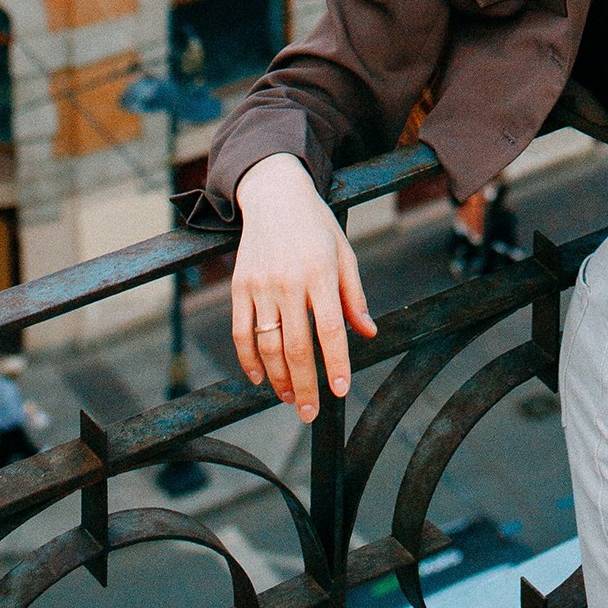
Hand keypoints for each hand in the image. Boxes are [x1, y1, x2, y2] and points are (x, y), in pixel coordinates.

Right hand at [230, 154, 375, 420]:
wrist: (274, 194)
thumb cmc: (316, 226)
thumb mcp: (343, 252)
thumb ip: (354, 296)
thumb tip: (368, 333)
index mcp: (320, 271)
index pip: (330, 329)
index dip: (336, 363)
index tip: (341, 391)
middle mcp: (289, 281)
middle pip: (296, 346)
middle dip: (305, 386)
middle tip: (311, 413)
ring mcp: (260, 285)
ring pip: (268, 346)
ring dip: (279, 380)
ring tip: (291, 398)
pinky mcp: (239, 287)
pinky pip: (241, 333)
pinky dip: (249, 361)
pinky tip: (260, 378)